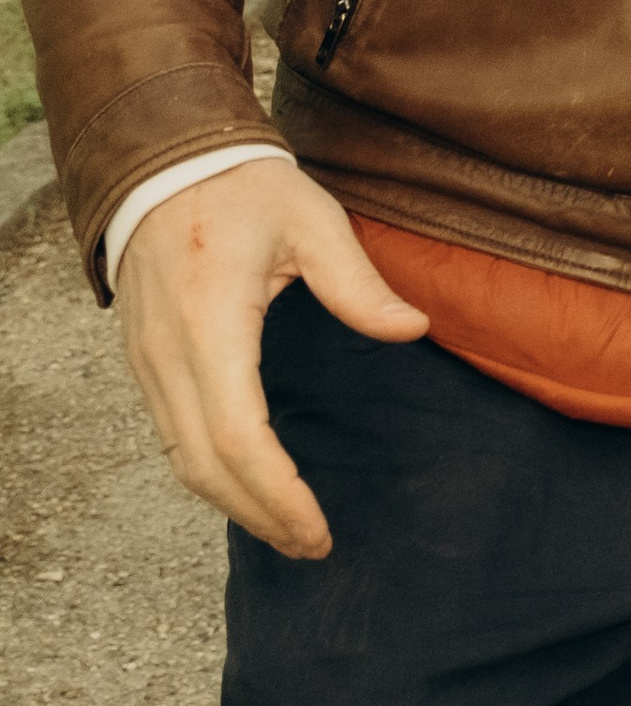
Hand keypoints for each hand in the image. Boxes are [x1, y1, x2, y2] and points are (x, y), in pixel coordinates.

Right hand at [117, 154, 429, 559]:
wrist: (163, 161)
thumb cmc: (241, 186)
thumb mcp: (310, 218)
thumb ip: (357, 281)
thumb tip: (411, 329)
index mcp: (211, 323)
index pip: (239, 437)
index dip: (278, 494)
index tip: (318, 528)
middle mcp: (168, 355)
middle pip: (205, 467)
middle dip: (260, 516)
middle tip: (314, 544)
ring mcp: (148, 362)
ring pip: (182, 459)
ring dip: (233, 503)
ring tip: (288, 528)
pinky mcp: (144, 361)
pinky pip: (172, 435)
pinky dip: (210, 472)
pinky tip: (248, 483)